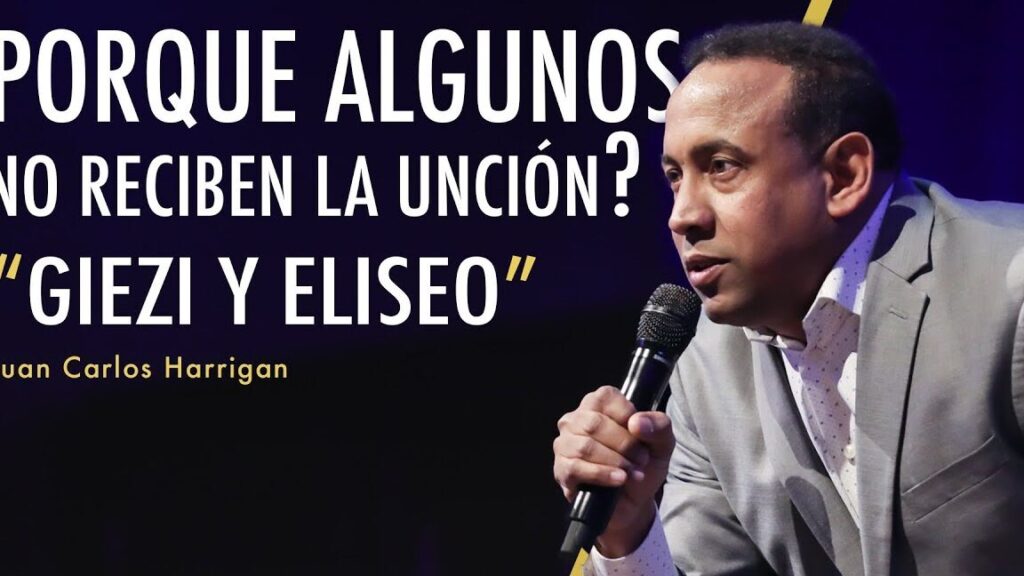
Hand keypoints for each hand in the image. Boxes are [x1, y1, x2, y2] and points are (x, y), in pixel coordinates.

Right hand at [552, 385, 675, 556]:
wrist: (633, 501)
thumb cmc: (643, 463)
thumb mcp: (662, 443)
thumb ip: (658, 426)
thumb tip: (636, 423)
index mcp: (598, 403)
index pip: (605, 397)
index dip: (627, 416)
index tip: (642, 436)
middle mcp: (576, 419)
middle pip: (594, 423)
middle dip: (624, 444)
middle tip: (641, 459)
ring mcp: (565, 444)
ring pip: (585, 446)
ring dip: (615, 461)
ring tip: (633, 473)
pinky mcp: (562, 469)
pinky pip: (576, 467)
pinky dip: (602, 474)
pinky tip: (618, 480)